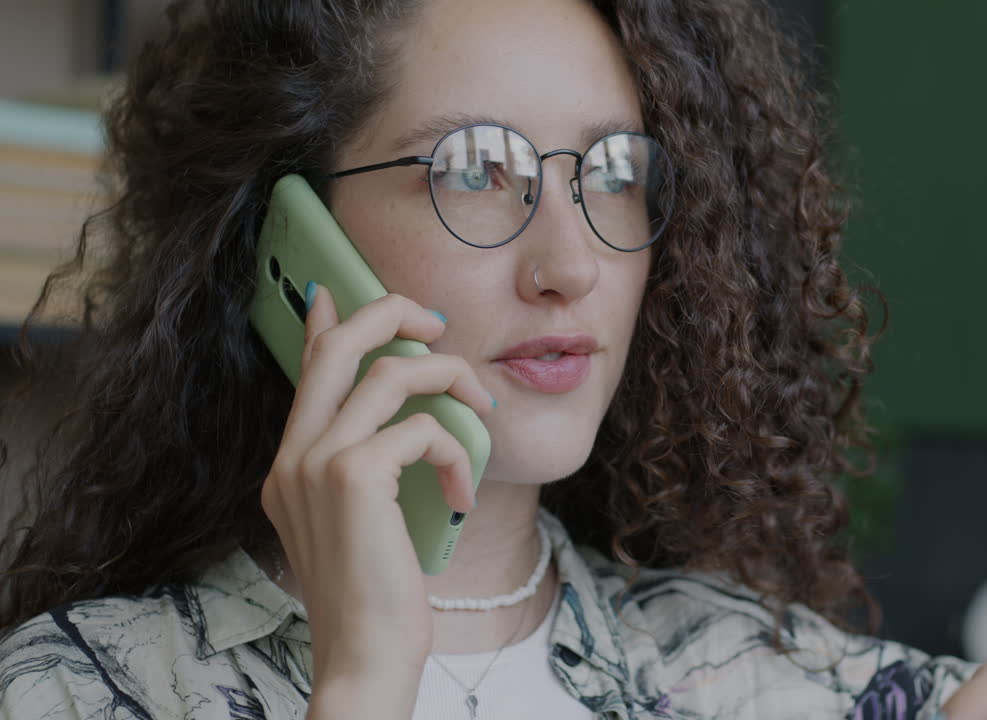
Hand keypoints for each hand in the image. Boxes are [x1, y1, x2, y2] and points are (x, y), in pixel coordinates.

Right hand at [259, 286, 494, 706]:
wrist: (364, 654)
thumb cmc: (374, 595)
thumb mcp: (362, 522)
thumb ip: (367, 467)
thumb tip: (401, 423)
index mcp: (290, 465)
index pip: (307, 373)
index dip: (324, 325)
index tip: (334, 294)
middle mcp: (293, 455)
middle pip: (339, 346)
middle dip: (391, 315)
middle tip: (436, 325)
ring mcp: (315, 462)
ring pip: (390, 374)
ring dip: (451, 379)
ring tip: (483, 407)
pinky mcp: (352, 476)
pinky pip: (422, 429)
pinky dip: (456, 454)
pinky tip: (462, 496)